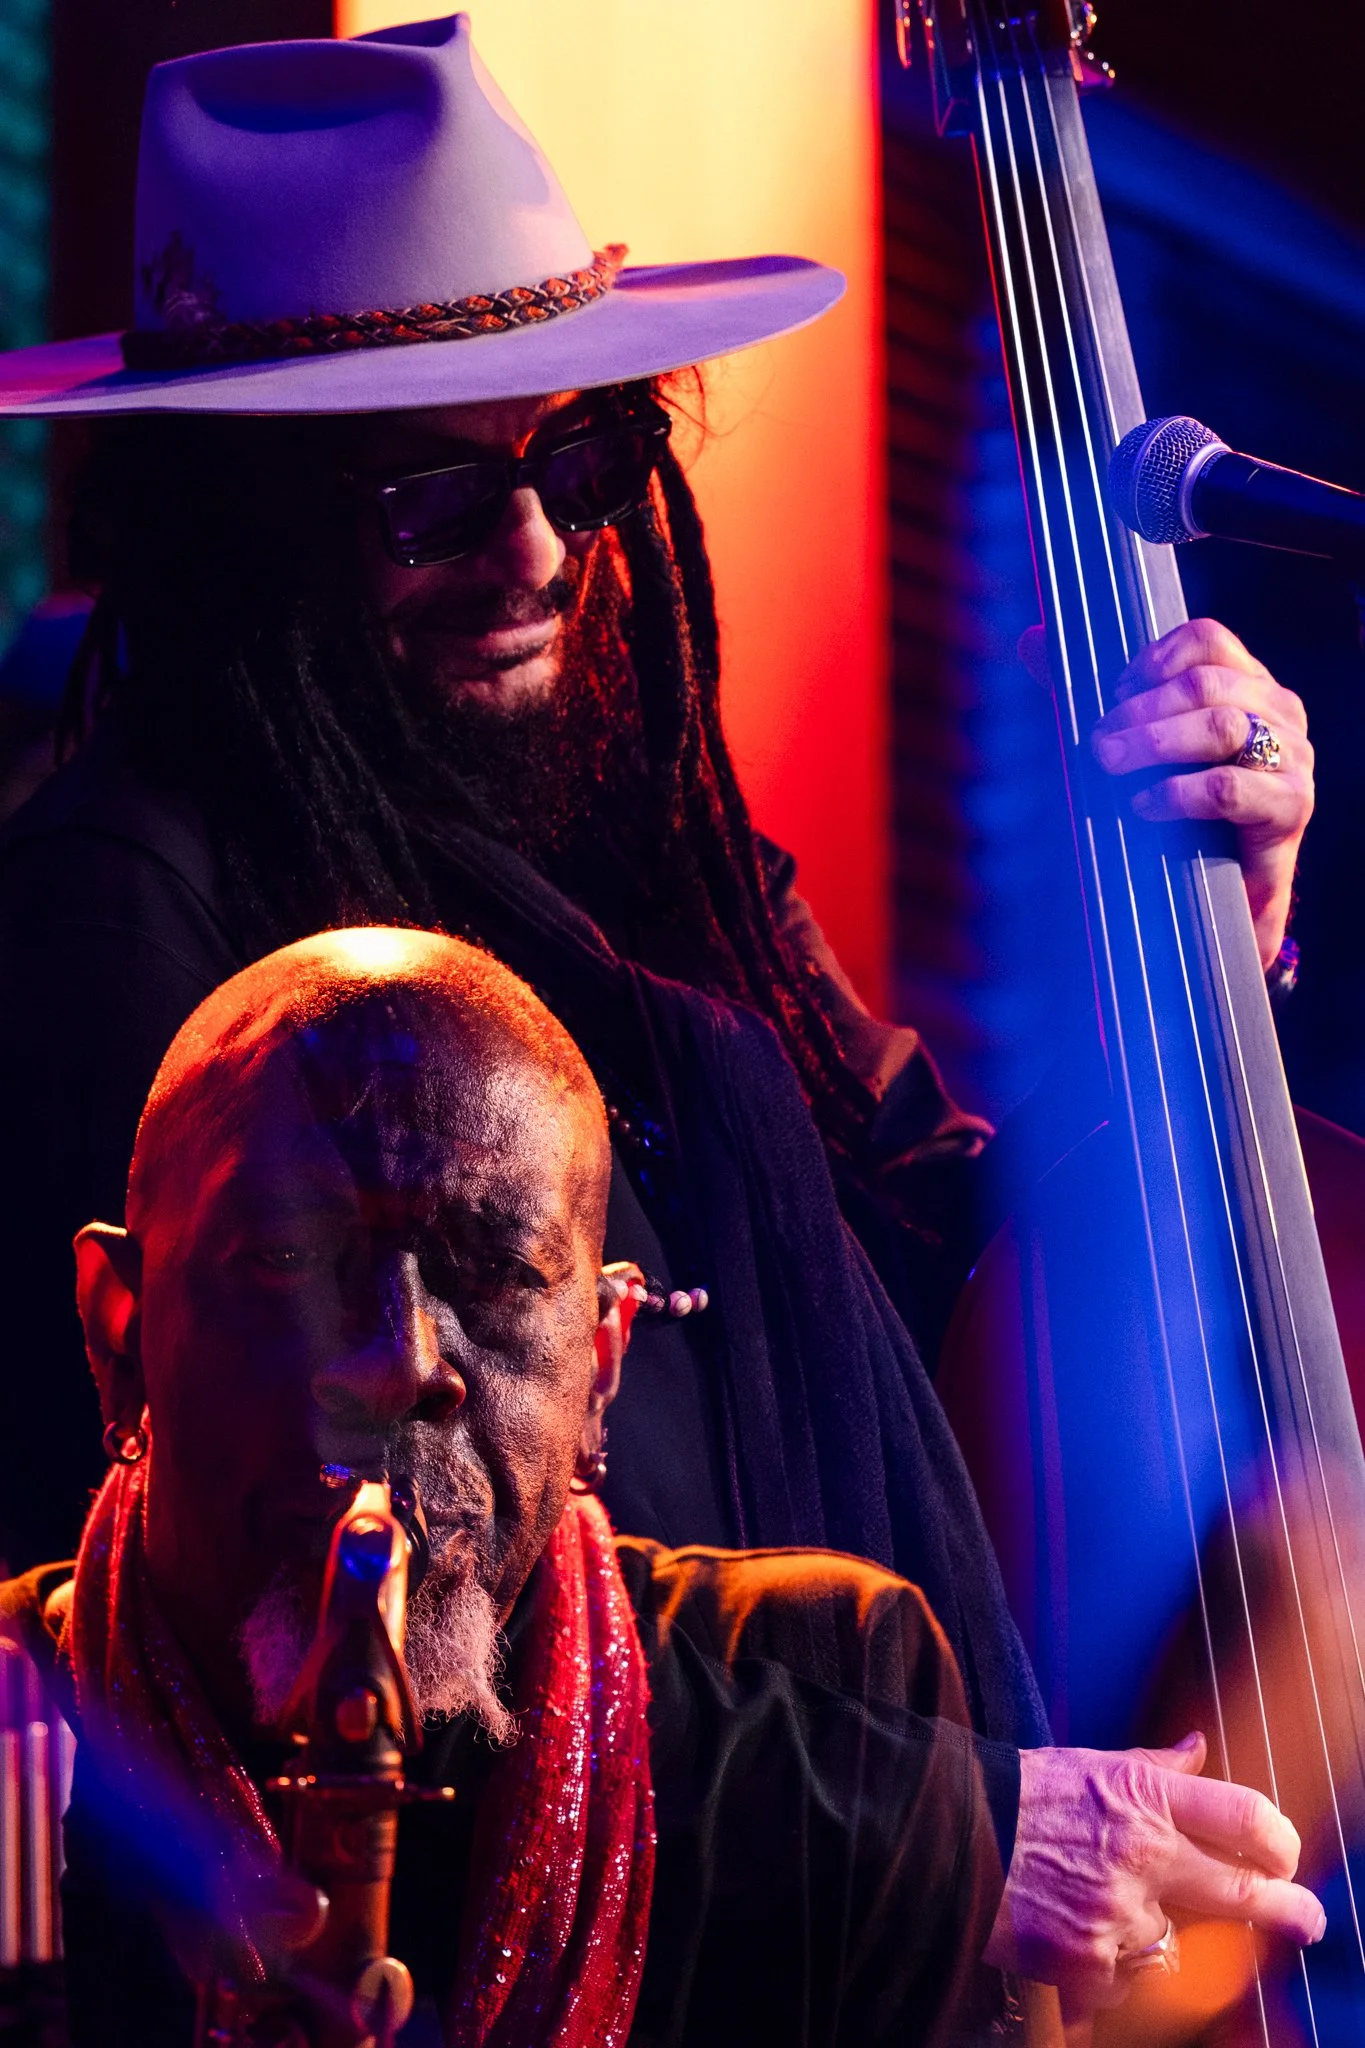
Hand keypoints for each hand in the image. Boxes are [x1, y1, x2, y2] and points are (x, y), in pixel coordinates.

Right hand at [984, 1731, 1324, 2015]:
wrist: (943, 1831)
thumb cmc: (1019, 1793)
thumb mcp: (1088, 1763)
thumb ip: (1152, 1766)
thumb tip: (1198, 1748)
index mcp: (1143, 1795)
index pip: (1245, 1816)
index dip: (1279, 1841)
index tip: (1283, 1857)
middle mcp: (1141, 1854)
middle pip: (1245, 1892)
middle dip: (1287, 1910)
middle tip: (1306, 1920)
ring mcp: (1116, 1912)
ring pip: (1173, 1945)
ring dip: (1151, 1936)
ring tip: (1101, 1911)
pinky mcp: (1086, 1961)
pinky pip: (1122, 1978)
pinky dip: (1104, 1968)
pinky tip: (1071, 1935)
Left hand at [1088, 619, 1312, 968]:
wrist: (1223, 897)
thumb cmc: (1180, 812)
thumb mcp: (1137, 747)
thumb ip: (1093, 695)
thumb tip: (1030, 640)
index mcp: (1248, 684)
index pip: (1208, 640)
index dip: (1153, 660)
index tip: (1113, 694)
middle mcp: (1279, 711)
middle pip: (1207, 684)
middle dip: (1140, 712)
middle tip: (1098, 744)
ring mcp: (1292, 757)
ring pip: (1221, 727)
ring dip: (1154, 743)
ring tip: (1110, 765)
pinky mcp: (1290, 806)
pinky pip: (1228, 786)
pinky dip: (1177, 793)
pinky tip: (1142, 805)